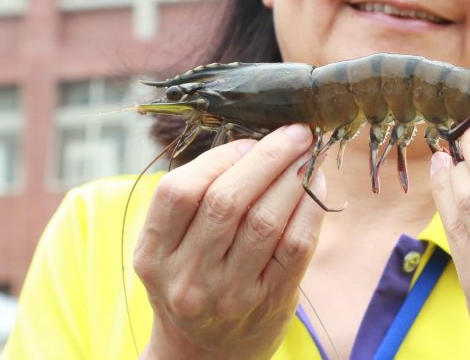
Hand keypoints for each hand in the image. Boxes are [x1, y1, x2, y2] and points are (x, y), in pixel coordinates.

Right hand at [133, 125, 324, 359]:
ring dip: (292, 177)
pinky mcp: (269, 302)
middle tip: (294, 133)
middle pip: (226, 201)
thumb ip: (197, 201)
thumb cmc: (192, 284)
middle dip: (267, 157)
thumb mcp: (170, 250)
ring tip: (307, 154)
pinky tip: (315, 185)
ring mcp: (228, 294)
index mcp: (153, 255)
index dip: (219, 157)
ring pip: (265, 220)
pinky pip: (296, 245)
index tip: (249, 140)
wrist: (205, 357)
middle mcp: (187, 277)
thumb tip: (255, 142)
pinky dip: (310, 207)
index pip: (180, 192)